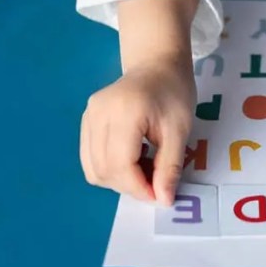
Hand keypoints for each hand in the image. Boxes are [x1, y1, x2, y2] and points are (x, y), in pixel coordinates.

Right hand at [80, 58, 195, 205]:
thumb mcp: (180, 130)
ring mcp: (88, 116)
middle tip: (155, 182)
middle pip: (103, 170)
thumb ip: (169, 167)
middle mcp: (98, 113)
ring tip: (144, 167)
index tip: (160, 195)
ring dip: (118, 180)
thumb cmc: (174, 92)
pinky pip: (90, 158)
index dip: (139, 188)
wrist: (157, 64)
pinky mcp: (86, 120)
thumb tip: (163, 201)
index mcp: (125, 112)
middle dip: (129, 186)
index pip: (120, 164)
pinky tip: (131, 158)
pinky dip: (109, 168)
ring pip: (93, 169)